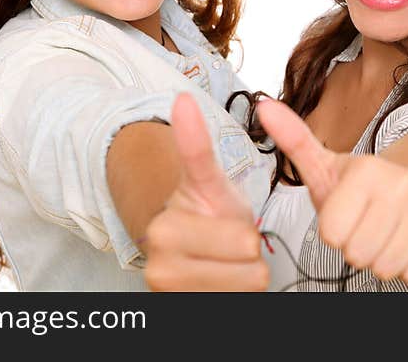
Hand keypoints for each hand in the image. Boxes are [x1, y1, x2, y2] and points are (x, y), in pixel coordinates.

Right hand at [143, 93, 268, 290]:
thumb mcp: (208, 180)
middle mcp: (159, 266)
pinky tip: (223, 283)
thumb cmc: (206, 212)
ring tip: (226, 263)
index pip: (242, 239)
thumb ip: (195, 144)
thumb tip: (182, 97)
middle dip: (248, 251)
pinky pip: (239, 303)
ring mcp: (170, 294)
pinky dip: (238, 294)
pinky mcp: (184, 310)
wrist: (189, 251)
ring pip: (249, 286)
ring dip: (245, 275)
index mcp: (164, 230)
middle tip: (229, 244)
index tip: (229, 231)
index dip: (246, 232)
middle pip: (248, 262)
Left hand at [256, 99, 407, 287]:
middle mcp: (402, 183)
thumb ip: (293, 140)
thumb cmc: (362, 186)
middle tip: (366, 226)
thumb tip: (263, 106)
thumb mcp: (325, 165)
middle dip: (357, 247)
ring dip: (381, 259)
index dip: (334, 231)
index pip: (331, 234)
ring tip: (385, 234)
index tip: (345, 214)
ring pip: (386, 267)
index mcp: (366, 169)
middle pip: (358, 253)